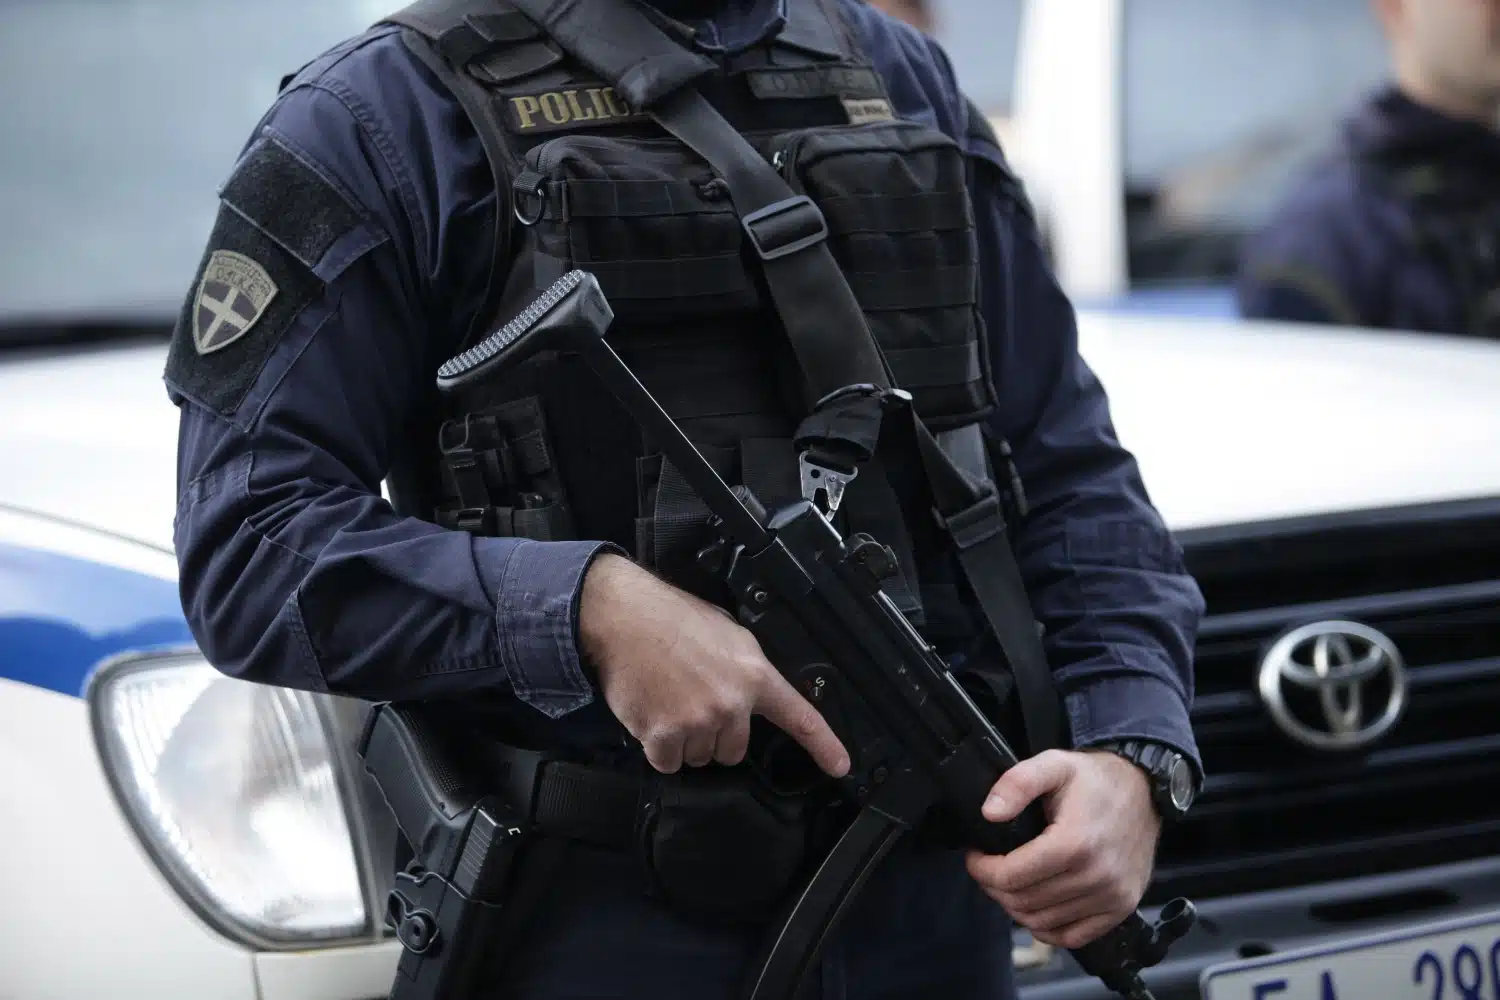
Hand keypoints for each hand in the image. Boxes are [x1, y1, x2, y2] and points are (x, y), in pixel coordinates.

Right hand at [579, 553, 850, 777]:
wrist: (623, 618)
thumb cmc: (672, 619)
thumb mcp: (728, 634)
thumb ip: (747, 669)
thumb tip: (752, 693)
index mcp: (754, 674)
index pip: (799, 716)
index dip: (823, 746)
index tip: (841, 767)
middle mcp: (732, 703)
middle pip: (734, 750)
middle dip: (715, 733)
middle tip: (691, 701)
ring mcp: (698, 721)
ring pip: (700, 757)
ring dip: (685, 740)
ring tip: (668, 701)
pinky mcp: (664, 736)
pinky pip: (669, 763)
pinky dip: (659, 748)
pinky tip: (652, 716)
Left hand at [964, 749, 1160, 949]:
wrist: (1146, 792)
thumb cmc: (1095, 780)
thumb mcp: (1054, 764)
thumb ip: (1017, 783)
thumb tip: (989, 814)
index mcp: (1075, 843)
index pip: (1011, 876)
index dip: (982, 869)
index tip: (975, 855)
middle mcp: (1097, 877)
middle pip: (1023, 902)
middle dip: (994, 887)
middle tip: (989, 867)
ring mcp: (1112, 897)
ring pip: (1043, 923)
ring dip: (1016, 907)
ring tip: (1010, 883)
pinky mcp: (1121, 908)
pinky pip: (1072, 937)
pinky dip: (1047, 928)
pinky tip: (1037, 905)